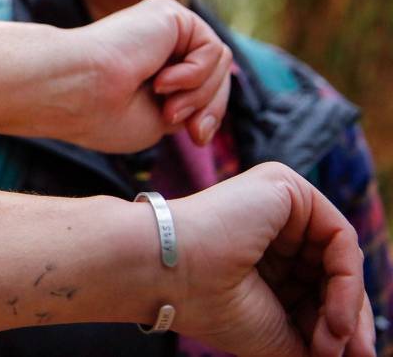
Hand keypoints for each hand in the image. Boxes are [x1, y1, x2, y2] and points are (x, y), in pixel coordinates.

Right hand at [52, 0, 231, 151]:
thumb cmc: (102, 113)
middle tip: (192, 132)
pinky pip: (212, 48)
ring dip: (200, 94)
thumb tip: (218, 101)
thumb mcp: (159, 120)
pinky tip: (162, 80)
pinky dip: (195, 74)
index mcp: (150, 67)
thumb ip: (190, 104)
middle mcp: (157, 42)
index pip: (203, 86)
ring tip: (168, 107)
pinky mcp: (168, 12)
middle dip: (211, 107)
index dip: (209, 114)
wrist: (77, 92)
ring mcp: (162, 25)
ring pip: (219, 62)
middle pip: (217, 73)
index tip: (197, 139)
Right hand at [170, 163, 373, 355]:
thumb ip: (319, 338)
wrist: (166, 273)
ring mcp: (277, 201)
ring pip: (340, 257)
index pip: (316, 286)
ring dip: (348, 307)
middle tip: (352, 353)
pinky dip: (348, 282)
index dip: (338, 324)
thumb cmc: (207, 304)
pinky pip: (339, 237)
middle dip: (348, 318)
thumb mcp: (277, 332)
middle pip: (331, 271)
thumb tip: (360, 351)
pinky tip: (336, 316)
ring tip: (334, 341)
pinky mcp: (284, 186)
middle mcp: (270, 222)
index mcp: (260, 252)